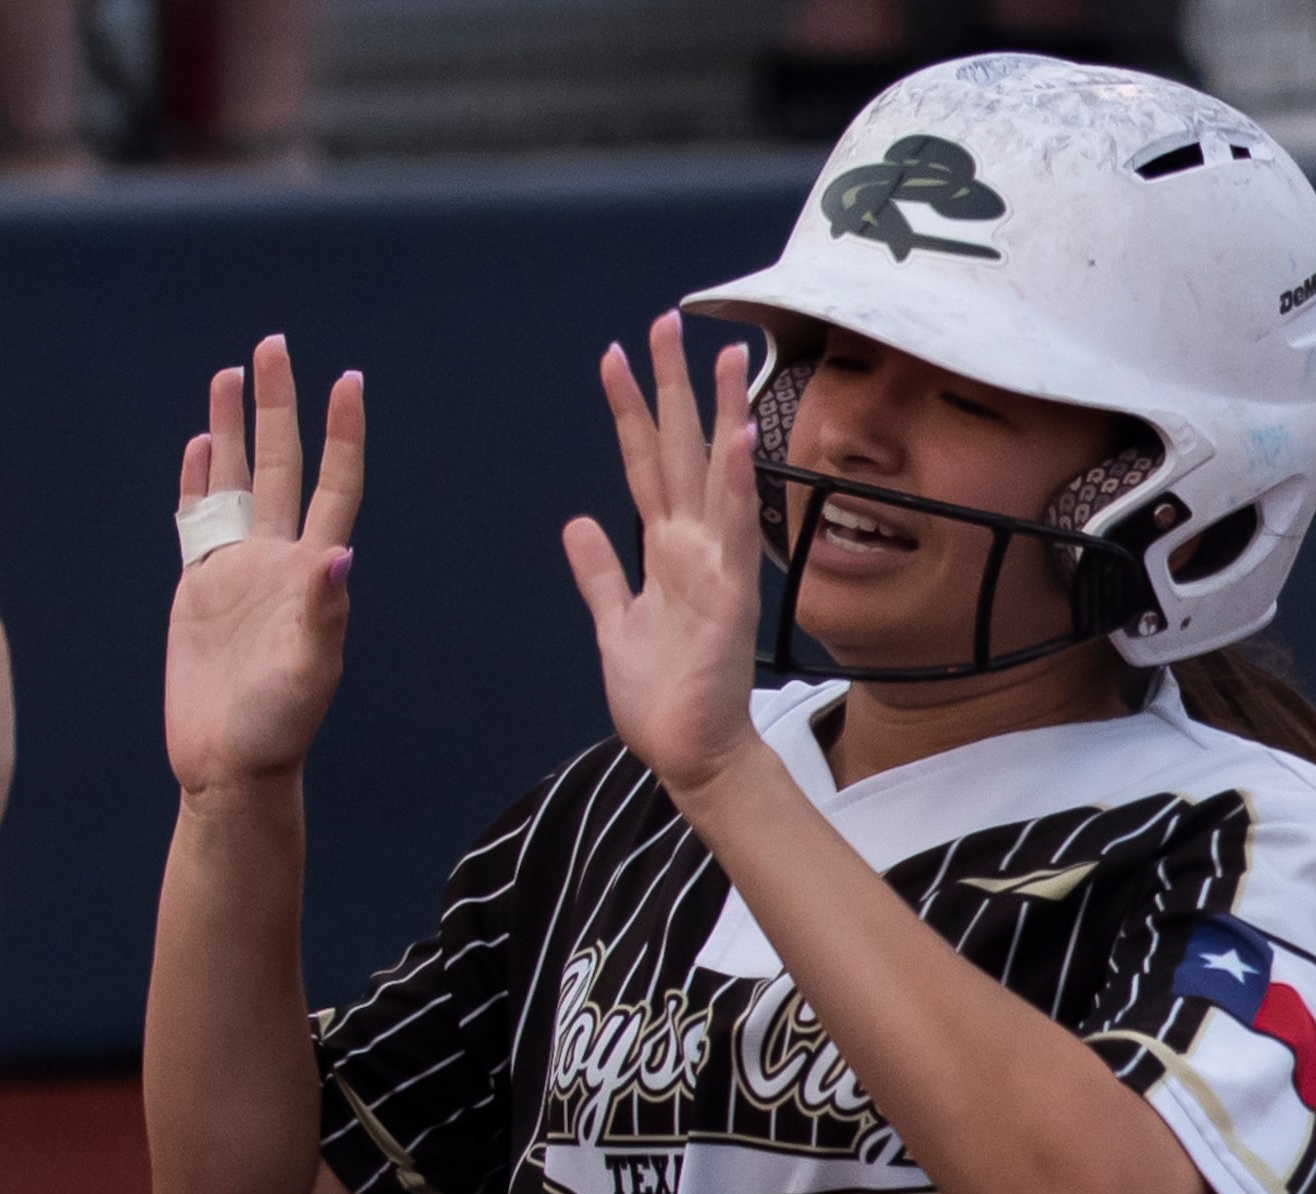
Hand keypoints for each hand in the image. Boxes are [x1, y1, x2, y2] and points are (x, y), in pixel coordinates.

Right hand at [163, 336, 364, 802]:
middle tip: (272, 346)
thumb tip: (337, 556)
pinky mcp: (198, 590)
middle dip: (277, 406)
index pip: (334, 486)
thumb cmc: (276, 729)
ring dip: (233, 430)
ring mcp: (236, 572)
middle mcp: (276, 561)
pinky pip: (196, 521)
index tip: (348, 381)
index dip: (341, 434)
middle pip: (281, 465)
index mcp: (310, 574)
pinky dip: (197, 481)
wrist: (228, 766)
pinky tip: (197, 447)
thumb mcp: (309, 675)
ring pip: (236, 482)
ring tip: (228, 375)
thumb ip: (322, 616)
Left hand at [563, 312, 765, 801]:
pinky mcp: (729, 596)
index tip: (617, 358)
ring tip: (725, 355)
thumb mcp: (614, 623)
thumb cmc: (660, 694)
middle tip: (666, 321)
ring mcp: (716, 566)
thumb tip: (577, 525)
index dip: (629, 412)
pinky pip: (732, 530)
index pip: (643, 464)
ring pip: (715, 474)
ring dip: (720, 414)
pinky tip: (738, 438)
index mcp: (663, 551)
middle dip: (672, 386)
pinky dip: (733, 484)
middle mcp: (693, 547)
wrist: (689, 752)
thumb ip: (599, 574)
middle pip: (679, 450)